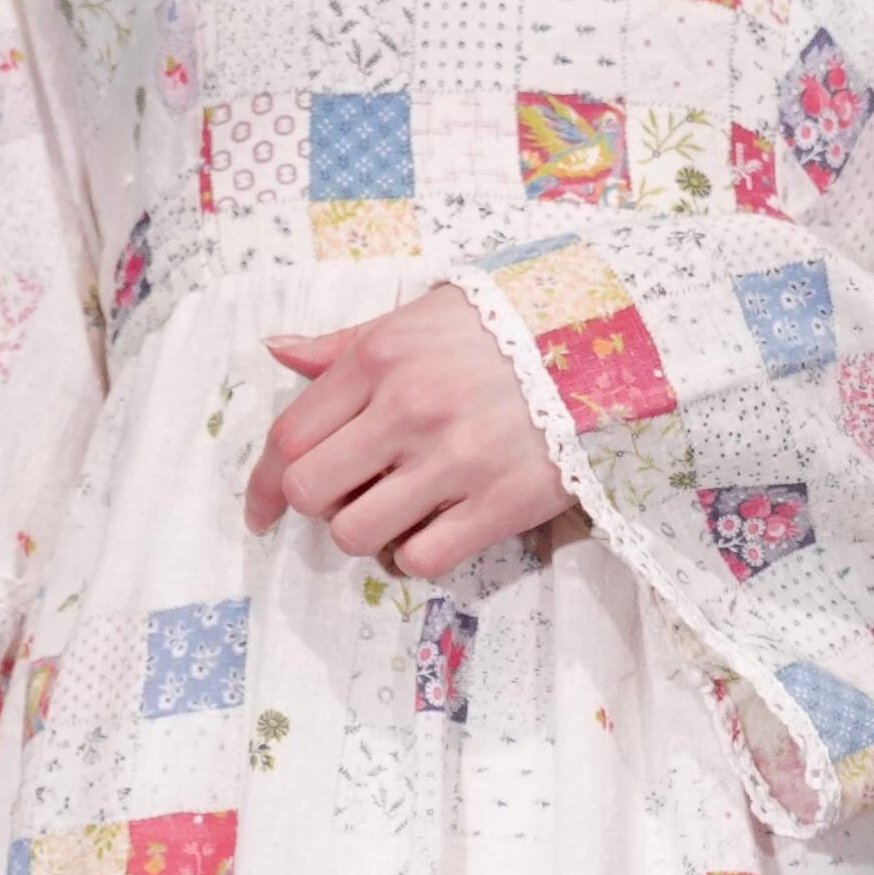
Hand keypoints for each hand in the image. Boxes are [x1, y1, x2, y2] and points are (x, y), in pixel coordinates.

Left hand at [248, 287, 577, 580]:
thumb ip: (346, 343)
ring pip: (357, 533)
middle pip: (310, 491)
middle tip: (346, 500)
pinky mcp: (501, 503)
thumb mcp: (421, 315)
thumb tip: (276, 351)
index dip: (264, 485)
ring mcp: (455, 460)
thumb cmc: (506, 328)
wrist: (610, 342)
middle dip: (316, 507)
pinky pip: (422, 558)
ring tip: (396, 513)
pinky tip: (438, 528)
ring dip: (365, 534)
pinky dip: (418, 554)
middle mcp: (409, 408)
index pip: (289, 436)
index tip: (263, 511)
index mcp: (382, 359)